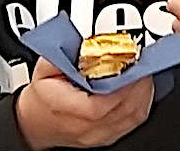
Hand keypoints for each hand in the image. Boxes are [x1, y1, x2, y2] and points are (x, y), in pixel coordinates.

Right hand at [15, 57, 152, 149]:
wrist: (35, 122)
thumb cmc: (42, 95)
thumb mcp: (45, 68)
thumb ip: (63, 52)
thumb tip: (85, 41)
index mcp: (63, 109)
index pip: (96, 107)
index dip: (119, 88)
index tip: (130, 67)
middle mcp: (82, 127)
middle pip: (121, 110)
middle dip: (138, 83)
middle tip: (143, 63)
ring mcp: (96, 135)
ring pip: (132, 117)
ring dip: (144, 92)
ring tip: (144, 72)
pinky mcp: (108, 136)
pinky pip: (134, 121)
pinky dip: (143, 102)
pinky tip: (142, 87)